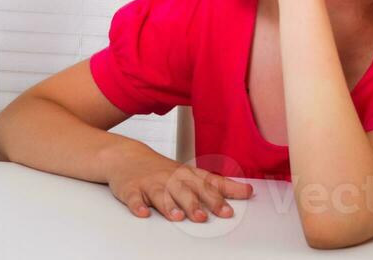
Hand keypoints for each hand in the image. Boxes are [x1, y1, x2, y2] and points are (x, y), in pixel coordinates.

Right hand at [104, 147, 252, 221]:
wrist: (126, 156)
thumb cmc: (162, 169)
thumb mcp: (189, 174)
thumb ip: (216, 185)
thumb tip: (247, 191)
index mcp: (186, 175)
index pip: (208, 183)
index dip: (222, 194)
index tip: (237, 202)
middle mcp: (170, 178)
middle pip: (184, 191)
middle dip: (195, 203)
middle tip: (204, 217)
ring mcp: (150, 183)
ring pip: (160, 195)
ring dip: (168, 205)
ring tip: (177, 216)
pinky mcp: (131, 189)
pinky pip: (133, 198)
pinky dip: (137, 205)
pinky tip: (143, 212)